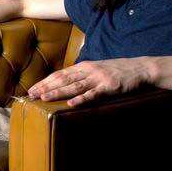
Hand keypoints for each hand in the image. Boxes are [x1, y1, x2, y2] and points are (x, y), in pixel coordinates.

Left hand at [27, 57, 151, 106]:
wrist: (140, 68)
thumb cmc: (116, 70)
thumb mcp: (95, 69)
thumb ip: (80, 75)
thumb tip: (63, 82)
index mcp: (83, 66)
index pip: (59, 74)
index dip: (45, 82)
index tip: (32, 89)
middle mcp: (87, 70)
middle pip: (63, 80)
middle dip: (45, 87)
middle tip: (31, 95)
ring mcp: (98, 78)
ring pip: (74, 86)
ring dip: (58, 92)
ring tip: (44, 98)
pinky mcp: (109, 86)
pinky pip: (93, 94)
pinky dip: (82, 99)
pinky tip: (71, 103)